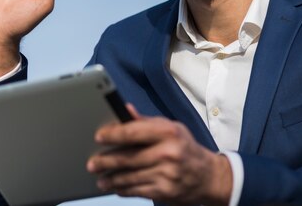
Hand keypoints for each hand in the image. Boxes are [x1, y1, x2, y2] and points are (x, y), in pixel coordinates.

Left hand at [87, 106, 231, 205]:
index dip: (113, 134)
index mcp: (168, 132)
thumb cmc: (186, 148)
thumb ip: (146, 121)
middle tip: (92, 163)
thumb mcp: (171, 128)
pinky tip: (115, 187)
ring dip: (111, 179)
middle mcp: (168, 153)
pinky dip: (123, 189)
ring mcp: (167, 174)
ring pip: (130, 177)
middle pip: (128, 157)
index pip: (134, 132)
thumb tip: (125, 109)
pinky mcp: (165, 191)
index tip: (99, 137)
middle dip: (106, 161)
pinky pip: (137, 191)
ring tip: (99, 178)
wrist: (210, 177)